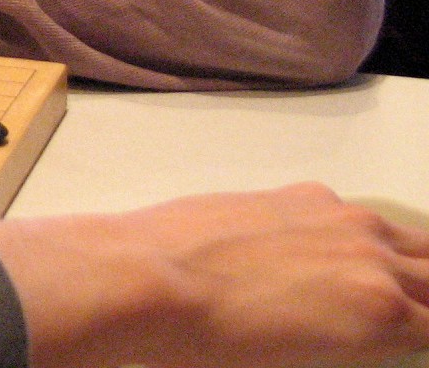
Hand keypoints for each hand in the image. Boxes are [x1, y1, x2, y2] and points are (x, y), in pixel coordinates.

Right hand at [0, 184, 428, 367]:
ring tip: (399, 328)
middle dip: (423, 288)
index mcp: (313, 203)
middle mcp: (352, 225)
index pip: (380, 240)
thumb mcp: (225, 233)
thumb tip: (269, 278)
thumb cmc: (164, 261)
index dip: (388, 274)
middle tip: (400, 315)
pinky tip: (401, 349)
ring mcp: (373, 267)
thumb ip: (268, 245)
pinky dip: (421, 338)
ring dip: (424, 310)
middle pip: (426, 259)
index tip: (370, 297)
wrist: (152, 277)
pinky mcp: (383, 313)